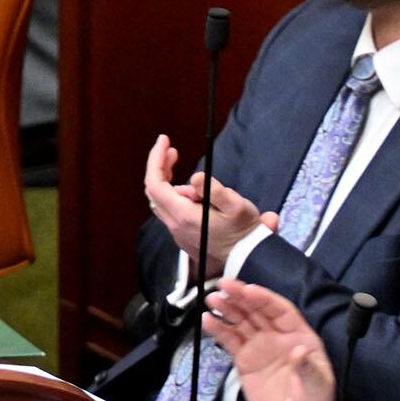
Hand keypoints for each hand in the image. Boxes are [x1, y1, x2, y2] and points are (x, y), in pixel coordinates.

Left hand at [142, 135, 269, 276]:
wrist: (245, 259)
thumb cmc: (244, 232)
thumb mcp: (238, 208)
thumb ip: (216, 191)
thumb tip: (195, 177)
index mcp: (183, 215)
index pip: (156, 185)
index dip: (155, 161)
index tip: (164, 141)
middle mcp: (174, 224)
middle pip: (154, 191)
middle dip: (159, 167)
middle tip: (172, 149)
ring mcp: (176, 230)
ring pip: (161, 200)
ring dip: (168, 180)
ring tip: (184, 167)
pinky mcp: (182, 233)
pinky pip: (170, 208)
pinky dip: (174, 193)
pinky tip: (193, 191)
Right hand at [204, 277, 336, 400]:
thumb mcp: (317, 386)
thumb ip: (307, 368)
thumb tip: (298, 350)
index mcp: (300, 337)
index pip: (280, 311)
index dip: (264, 299)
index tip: (248, 290)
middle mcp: (278, 337)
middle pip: (258, 311)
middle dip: (241, 297)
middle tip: (224, 285)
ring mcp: (260, 348)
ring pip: (242, 323)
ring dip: (227, 309)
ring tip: (211, 299)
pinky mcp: (245, 361)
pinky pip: (230, 342)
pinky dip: (219, 330)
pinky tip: (208, 320)